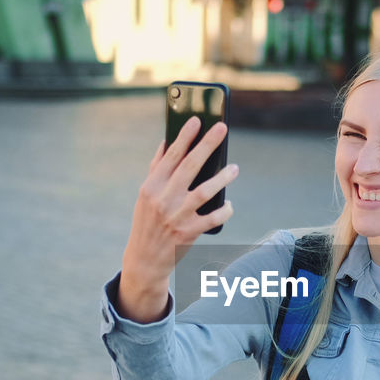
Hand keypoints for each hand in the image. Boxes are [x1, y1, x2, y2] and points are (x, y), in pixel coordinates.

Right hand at [116, 116, 237, 321]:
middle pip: (189, 166)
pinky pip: (213, 218)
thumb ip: (156, 169)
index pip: (170, 156)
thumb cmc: (148, 221)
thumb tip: (166, 142)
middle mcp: (163, 199)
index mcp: (151, 186)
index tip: (197, 120)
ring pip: (205, 191)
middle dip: (207, 144)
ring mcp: (177, 217)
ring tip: (234, 168)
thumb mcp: (146, 195)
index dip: (184, 137)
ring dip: (222, 177)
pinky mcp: (189, 233)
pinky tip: (230, 203)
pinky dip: (224, 210)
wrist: (145, 259)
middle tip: (222, 128)